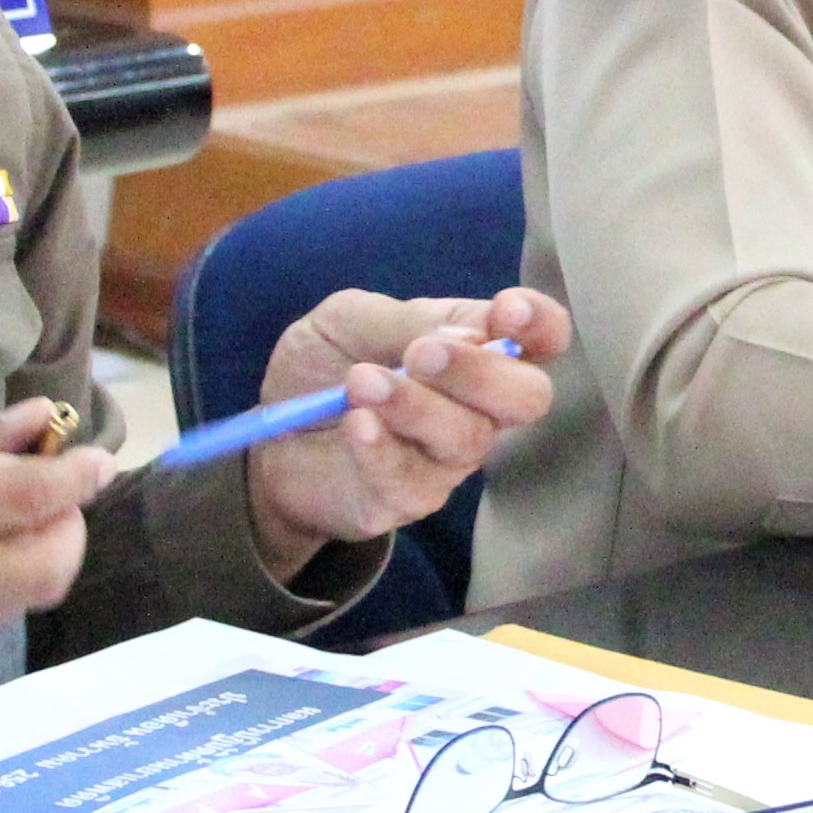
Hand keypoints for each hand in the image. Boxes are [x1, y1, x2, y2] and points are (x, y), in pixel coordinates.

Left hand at [236, 288, 572, 586]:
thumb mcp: (352, 319)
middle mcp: (476, 408)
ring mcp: (447, 460)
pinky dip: (384, 448)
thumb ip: (407, 320)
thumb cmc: (324, 369)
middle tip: (420, 355)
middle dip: (480, 371)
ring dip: (417, 405)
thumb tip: (467, 336)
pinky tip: (356, 425)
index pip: (541, 338)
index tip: (507, 311)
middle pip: (527, 397)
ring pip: (468, 438)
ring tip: (361, 383)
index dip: (540, 324)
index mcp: (474, 351)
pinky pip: (414, 481)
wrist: (271, 438)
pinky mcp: (408, 501)